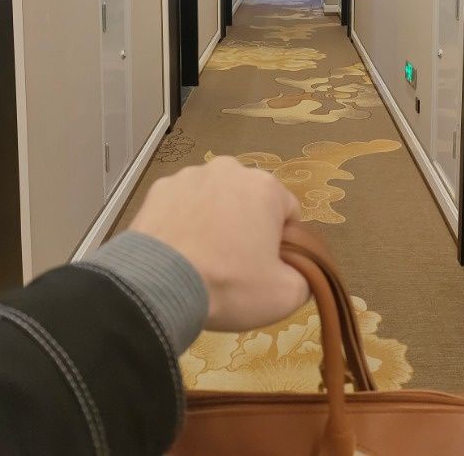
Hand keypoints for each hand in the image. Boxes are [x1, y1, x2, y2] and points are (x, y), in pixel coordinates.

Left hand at [129, 157, 308, 330]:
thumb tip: (299, 269)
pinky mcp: (159, 189)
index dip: (283, 242)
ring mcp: (190, 175)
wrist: (157, 286)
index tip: (267, 266)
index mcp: (266, 187)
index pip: (289, 212)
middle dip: (247, 225)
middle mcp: (230, 169)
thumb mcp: (286, 295)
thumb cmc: (229, 284)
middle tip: (234, 264)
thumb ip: (306, 276)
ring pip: (214, 198)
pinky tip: (177, 249)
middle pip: (249, 200)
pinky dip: (183, 220)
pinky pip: (182, 204)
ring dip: (214, 219)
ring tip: (202, 258)